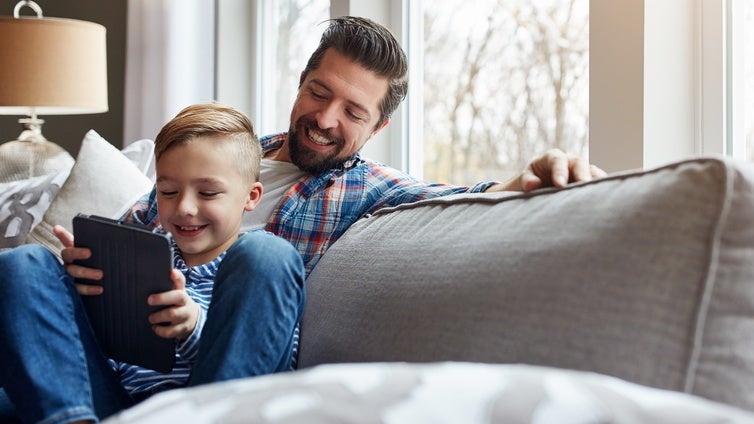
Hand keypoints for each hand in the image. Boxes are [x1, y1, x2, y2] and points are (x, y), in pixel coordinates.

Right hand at [55, 225, 103, 295]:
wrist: (107, 282)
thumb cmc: (102, 261)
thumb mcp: (103, 251)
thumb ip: (107, 243)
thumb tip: (118, 229)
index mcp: (74, 251)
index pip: (66, 240)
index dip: (61, 234)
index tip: (58, 228)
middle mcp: (69, 262)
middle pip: (67, 255)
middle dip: (77, 253)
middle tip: (90, 253)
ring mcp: (70, 276)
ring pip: (72, 273)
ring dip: (85, 273)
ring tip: (100, 275)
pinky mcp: (75, 289)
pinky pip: (78, 290)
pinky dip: (88, 289)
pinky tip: (99, 289)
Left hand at [147, 269, 199, 339]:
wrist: (192, 319)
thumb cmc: (178, 304)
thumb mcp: (177, 293)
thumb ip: (172, 283)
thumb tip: (168, 271)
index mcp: (182, 293)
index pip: (181, 282)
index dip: (177, 277)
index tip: (171, 272)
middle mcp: (186, 303)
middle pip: (178, 297)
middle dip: (162, 298)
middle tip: (149, 301)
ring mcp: (185, 316)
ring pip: (173, 315)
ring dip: (159, 316)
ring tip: (151, 318)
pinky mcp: (183, 329)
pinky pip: (171, 331)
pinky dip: (160, 330)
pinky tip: (155, 328)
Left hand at [489, 149, 606, 191]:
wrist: (539, 187)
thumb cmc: (531, 182)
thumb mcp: (525, 180)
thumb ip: (527, 181)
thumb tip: (533, 184)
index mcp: (552, 158)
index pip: (557, 160)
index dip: (559, 171)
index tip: (559, 185)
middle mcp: (569, 161)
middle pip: (579, 163)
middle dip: (582, 174)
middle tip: (583, 185)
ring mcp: (581, 170)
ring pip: (592, 172)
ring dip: (596, 181)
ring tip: (599, 193)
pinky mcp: (589, 180)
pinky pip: (599, 182)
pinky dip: (602, 188)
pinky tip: (605, 198)